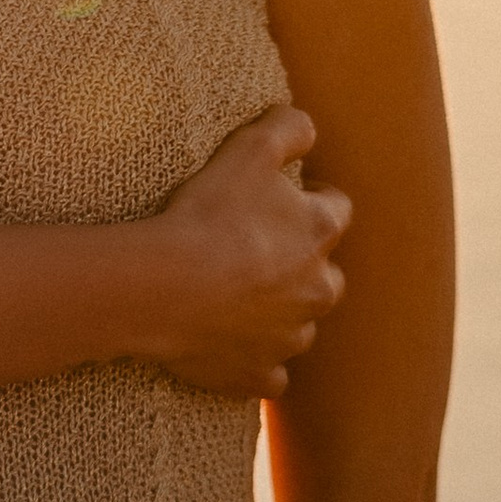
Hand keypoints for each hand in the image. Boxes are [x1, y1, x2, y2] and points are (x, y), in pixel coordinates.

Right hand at [141, 105, 349, 396]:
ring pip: (298, 325)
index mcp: (320, 233)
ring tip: (234, 295)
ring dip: (278, 312)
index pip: (336, 209)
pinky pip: (270, 374)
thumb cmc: (209, 214)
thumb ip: (289, 127)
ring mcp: (290, 337)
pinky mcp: (259, 375)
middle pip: (324, 274)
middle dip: (301, 264)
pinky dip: (256, 362)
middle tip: (254, 250)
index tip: (279, 198)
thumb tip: (308, 126)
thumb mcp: (250, 148)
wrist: (165, 288)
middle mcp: (318, 289)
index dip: (309, 200)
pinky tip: (230, 346)